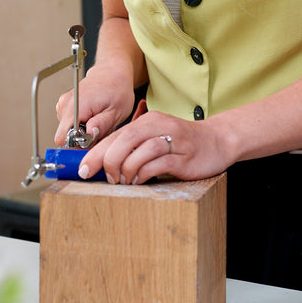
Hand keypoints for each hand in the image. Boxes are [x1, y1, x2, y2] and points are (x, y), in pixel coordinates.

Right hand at [53, 60, 134, 146]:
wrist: (111, 73)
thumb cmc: (117, 89)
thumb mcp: (116, 111)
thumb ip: (102, 125)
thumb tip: (88, 135)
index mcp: (76, 106)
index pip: (62, 138)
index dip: (77, 144)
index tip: (92, 138)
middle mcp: (65, 104)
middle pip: (66, 137)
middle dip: (83, 139)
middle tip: (100, 128)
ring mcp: (62, 104)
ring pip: (68, 132)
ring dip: (83, 132)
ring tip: (98, 120)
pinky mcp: (64, 106)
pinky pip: (69, 125)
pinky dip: (81, 125)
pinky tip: (92, 116)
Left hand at [78, 111, 235, 184]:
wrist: (217, 141)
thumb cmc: (182, 143)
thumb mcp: (155, 138)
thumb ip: (132, 147)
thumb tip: (102, 162)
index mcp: (147, 121)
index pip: (114, 135)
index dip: (95, 154)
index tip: (83, 169)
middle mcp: (158, 127)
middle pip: (123, 141)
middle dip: (107, 162)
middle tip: (107, 178)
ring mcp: (172, 141)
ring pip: (138, 152)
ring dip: (126, 171)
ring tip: (126, 181)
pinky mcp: (183, 157)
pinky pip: (156, 165)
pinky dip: (143, 175)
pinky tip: (140, 180)